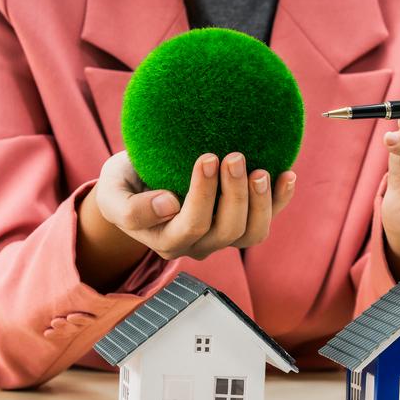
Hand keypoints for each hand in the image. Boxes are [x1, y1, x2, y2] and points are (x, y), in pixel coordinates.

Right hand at [93, 151, 295, 261]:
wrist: (137, 185)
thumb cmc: (124, 186)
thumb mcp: (112, 193)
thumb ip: (130, 208)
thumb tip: (169, 205)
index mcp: (166, 240)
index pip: (191, 224)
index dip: (204, 195)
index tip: (207, 157)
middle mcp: (197, 244)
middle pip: (226, 230)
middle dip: (234, 193)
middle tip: (234, 155)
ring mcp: (221, 237)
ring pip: (251, 234)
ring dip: (261, 202)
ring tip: (260, 169)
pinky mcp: (239, 224)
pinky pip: (265, 220)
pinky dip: (280, 200)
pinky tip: (287, 175)